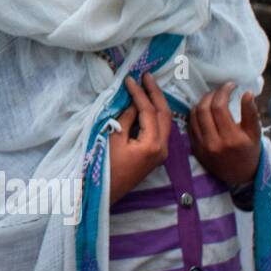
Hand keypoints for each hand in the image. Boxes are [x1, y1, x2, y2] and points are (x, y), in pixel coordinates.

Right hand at [107, 73, 172, 204]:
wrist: (104, 194)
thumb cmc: (104, 167)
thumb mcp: (113, 139)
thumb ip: (125, 119)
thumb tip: (132, 103)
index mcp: (152, 144)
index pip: (149, 111)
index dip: (139, 93)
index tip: (130, 79)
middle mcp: (162, 149)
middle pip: (164, 114)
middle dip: (155, 93)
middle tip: (146, 76)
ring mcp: (160, 153)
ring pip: (165, 122)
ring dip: (157, 103)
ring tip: (147, 86)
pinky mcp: (155, 156)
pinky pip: (160, 130)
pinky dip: (155, 114)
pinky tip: (147, 105)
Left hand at [187, 82, 261, 188]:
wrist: (239, 176)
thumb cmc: (250, 153)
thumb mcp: (255, 134)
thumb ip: (251, 113)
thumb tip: (247, 93)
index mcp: (231, 138)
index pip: (219, 107)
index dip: (223, 92)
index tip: (230, 85)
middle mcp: (213, 142)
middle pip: (203, 109)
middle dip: (211, 94)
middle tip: (220, 90)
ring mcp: (201, 146)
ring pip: (194, 115)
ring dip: (202, 102)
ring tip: (213, 98)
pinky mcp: (194, 148)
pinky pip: (190, 125)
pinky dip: (195, 113)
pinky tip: (205, 110)